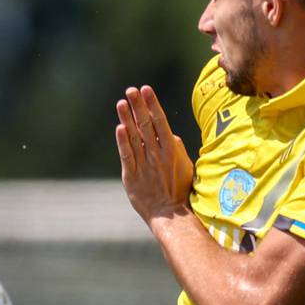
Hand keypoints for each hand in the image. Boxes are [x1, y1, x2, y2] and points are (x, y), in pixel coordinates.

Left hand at [115, 85, 194, 224]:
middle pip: (146, 125)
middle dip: (138, 106)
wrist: (171, 215)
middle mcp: (157, 154)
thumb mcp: (185, 165)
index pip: (160, 121)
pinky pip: (127, 156)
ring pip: (134, 137)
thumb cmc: (180, 189)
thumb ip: (176, 148)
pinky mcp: (131, 177)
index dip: (152, 104)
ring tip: (122, 103)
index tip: (146, 89)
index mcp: (171, 150)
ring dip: (127, 118)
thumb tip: (170, 134)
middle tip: (131, 90)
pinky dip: (122, 142)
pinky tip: (119, 128)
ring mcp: (144, 165)